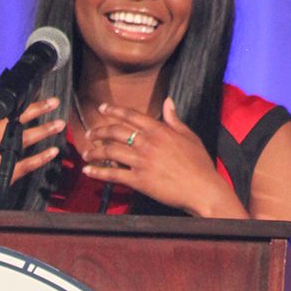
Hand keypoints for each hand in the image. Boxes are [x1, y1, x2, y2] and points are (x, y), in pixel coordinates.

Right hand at [0, 96, 64, 207]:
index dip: (17, 101)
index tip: (32, 93)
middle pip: (14, 121)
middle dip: (36, 110)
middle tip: (53, 102)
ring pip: (23, 140)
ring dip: (44, 130)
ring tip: (59, 124)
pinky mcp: (4, 175)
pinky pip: (26, 164)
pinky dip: (41, 157)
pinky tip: (53, 151)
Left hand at [81, 98, 248, 218]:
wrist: (203, 189)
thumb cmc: (199, 164)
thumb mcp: (189, 136)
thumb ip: (174, 119)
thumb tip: (168, 102)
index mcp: (159, 130)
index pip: (130, 115)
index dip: (113, 110)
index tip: (102, 108)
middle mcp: (148, 143)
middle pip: (115, 132)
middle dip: (99, 131)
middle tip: (90, 133)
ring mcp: (142, 162)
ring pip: (110, 152)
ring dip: (94, 152)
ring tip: (86, 153)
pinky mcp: (139, 180)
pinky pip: (113, 175)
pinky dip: (98, 173)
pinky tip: (88, 171)